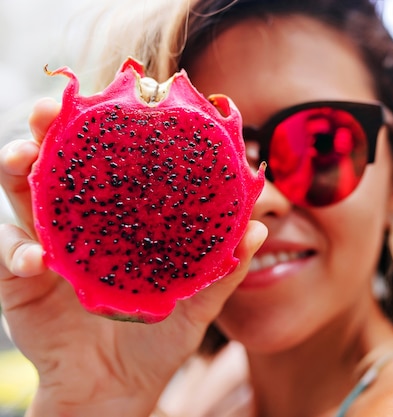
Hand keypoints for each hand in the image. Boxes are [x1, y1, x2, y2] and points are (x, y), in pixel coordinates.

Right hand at [0, 99, 266, 416]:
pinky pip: (11, 256)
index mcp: (119, 218)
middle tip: (49, 112)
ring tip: (23, 157)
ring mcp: (47, 246)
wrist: (120, 389)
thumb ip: (222, 269)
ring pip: (21, 196)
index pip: (109, 163)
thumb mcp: (196, 303)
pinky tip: (37, 256)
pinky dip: (18, 251)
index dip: (106, 129)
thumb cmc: (159, 339)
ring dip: (17, 171)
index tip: (116, 100)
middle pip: (58, 164)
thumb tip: (258, 229)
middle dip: (48, 132)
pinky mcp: (21, 281)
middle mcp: (80, 222)